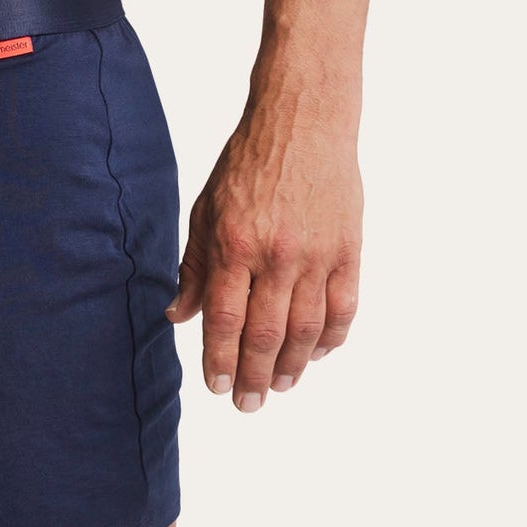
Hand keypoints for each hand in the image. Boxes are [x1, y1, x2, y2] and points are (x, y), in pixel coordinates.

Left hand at [165, 103, 361, 411]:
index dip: (218, 358)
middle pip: (266, 335)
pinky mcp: (348, 251)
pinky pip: (343, 309)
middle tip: (246, 403)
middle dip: (253, 376)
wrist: (303, 123)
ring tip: (279, 386)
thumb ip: (195, 265)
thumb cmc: (248, 162)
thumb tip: (178, 315)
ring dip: (293, 367)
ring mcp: (317, 255)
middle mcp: (276, 255)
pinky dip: (331, 339)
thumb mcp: (206, 207)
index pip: (224, 318)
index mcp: (234, 243)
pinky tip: (317, 355)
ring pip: (307, 331)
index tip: (214, 386)